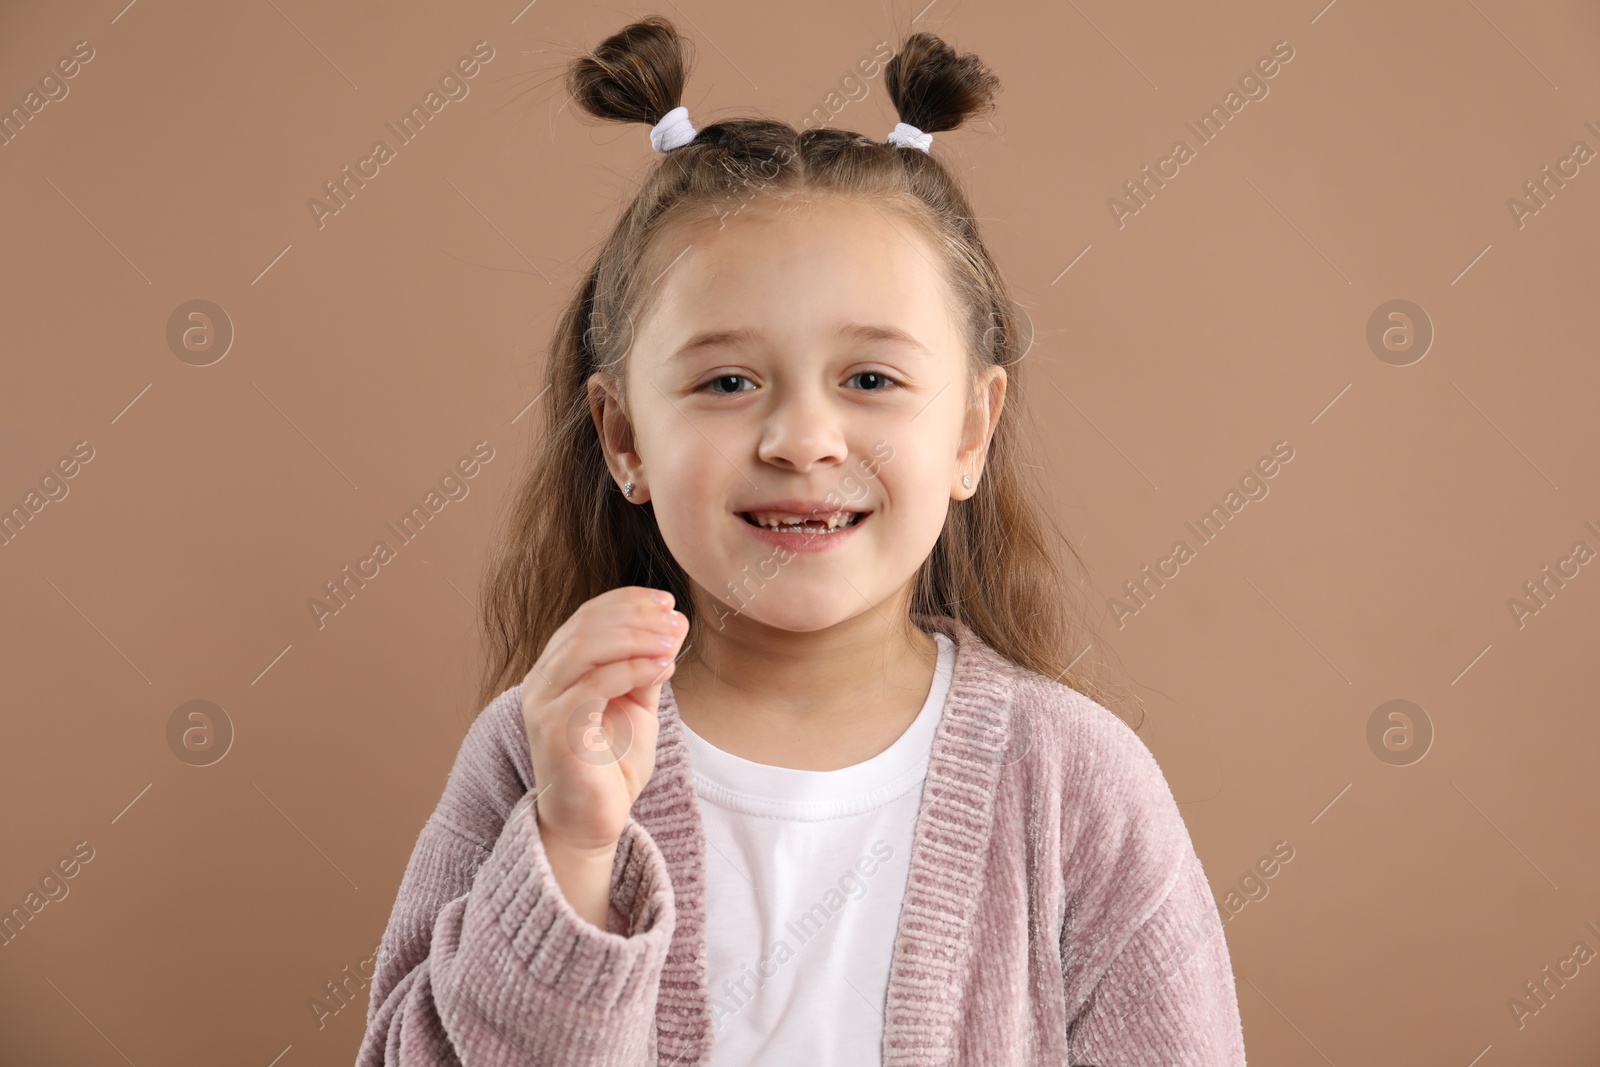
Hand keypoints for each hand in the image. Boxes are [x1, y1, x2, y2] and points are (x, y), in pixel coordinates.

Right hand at [521, 586, 686, 857]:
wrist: (593, 823)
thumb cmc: (611, 766)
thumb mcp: (636, 706)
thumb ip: (648, 667)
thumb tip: (675, 623)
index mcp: (557, 670)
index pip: (586, 617)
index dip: (626, 602)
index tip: (667, 602)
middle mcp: (542, 681)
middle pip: (584, 626)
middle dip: (634, 615)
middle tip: (673, 618)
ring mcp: (544, 705)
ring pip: (584, 648)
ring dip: (635, 637)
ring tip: (672, 639)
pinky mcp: (556, 729)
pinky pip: (593, 685)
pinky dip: (632, 669)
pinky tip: (663, 668)